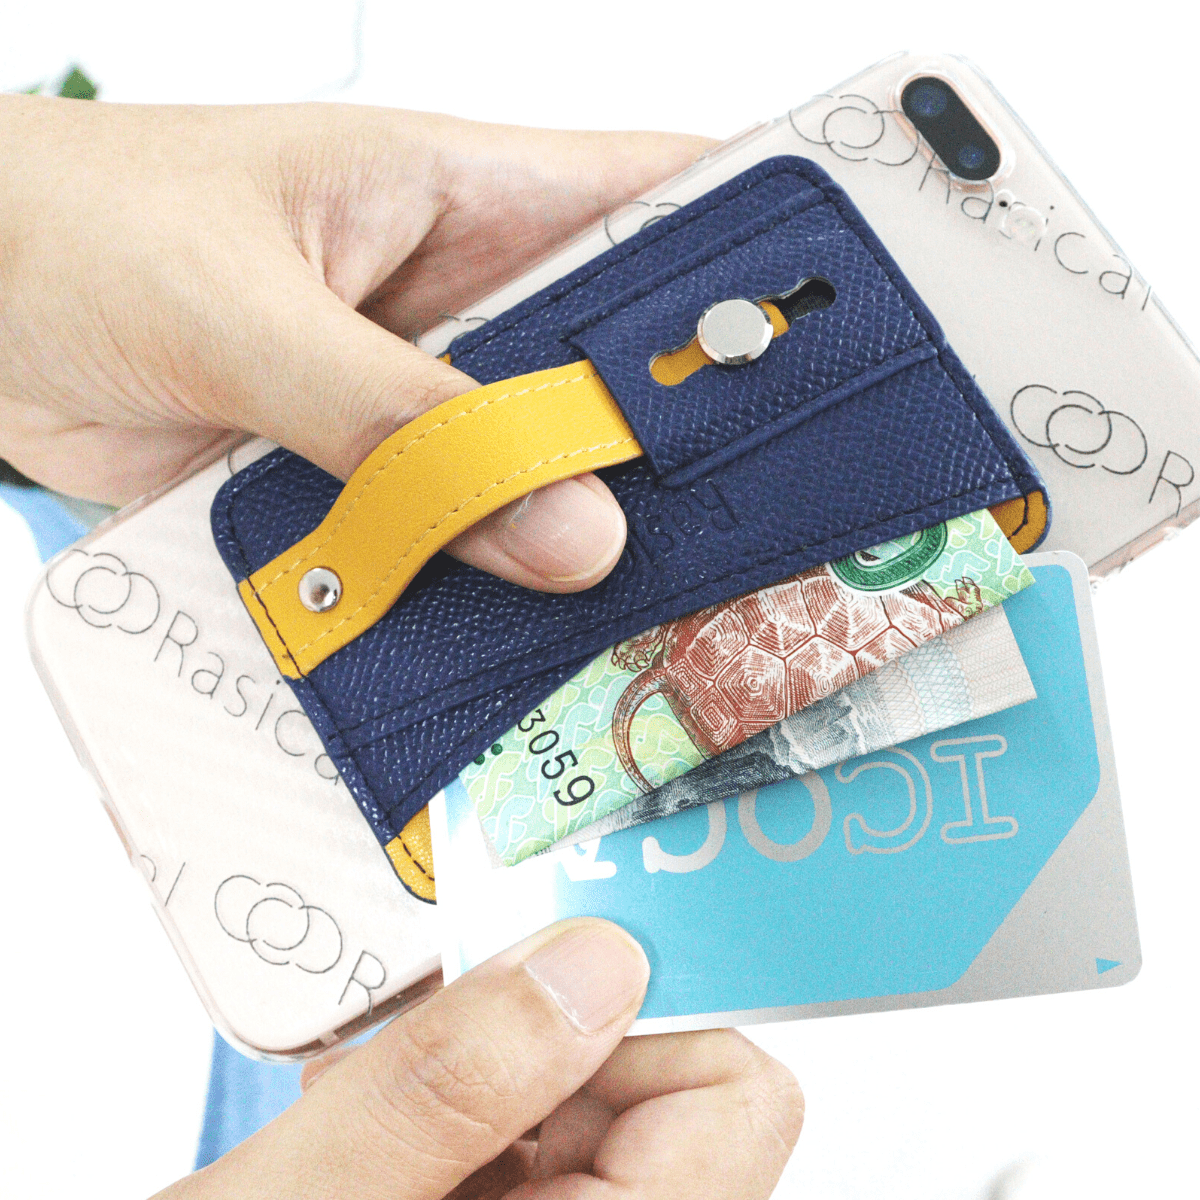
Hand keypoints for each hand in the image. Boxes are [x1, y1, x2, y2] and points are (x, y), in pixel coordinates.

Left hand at [0, 96, 710, 589]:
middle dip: (683, 440)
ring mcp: (409, 394)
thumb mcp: (242, 312)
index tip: (849, 345)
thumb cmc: (62, 228)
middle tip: (767, 526)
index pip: (656, 200)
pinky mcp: (354, 472)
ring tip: (653, 606)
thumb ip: (400, 424)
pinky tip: (505, 637)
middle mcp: (455, 297)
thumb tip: (564, 529)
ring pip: (532, 466)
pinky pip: (444, 531)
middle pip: (612, 367)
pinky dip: (473, 583)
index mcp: (458, 192)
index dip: (761, 259)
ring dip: (571, 531)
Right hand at [155, 919, 801, 1198]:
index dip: (654, 1009)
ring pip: (581, 1091)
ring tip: (374, 1081)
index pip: (737, 1097)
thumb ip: (446, 1088)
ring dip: (481, 1056)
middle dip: (544, 1023)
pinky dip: (452, 1096)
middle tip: (434, 1013)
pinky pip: (523, 1127)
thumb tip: (593, 961)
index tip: (551, 954)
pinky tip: (366, 1113)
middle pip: (656, 1080)